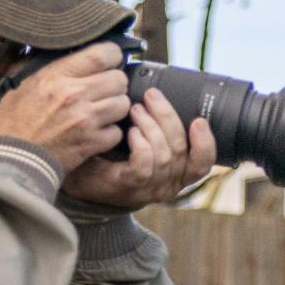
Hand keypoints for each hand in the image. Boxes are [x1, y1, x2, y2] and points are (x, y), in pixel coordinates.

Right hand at [0, 42, 130, 174]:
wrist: (6, 158)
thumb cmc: (9, 122)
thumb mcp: (22, 84)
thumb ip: (48, 67)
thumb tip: (68, 52)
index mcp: (56, 76)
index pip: (102, 54)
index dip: (113, 55)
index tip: (112, 60)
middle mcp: (74, 94)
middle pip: (119, 79)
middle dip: (115, 84)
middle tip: (105, 90)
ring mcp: (85, 120)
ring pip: (123, 104)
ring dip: (115, 108)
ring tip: (101, 112)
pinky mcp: (91, 142)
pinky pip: (117, 132)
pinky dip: (110, 134)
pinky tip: (96, 133)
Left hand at [62, 88, 218, 209]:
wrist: (79, 181)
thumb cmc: (110, 161)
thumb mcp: (143, 148)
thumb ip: (159, 131)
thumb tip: (163, 96)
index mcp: (177, 175)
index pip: (202, 164)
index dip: (206, 142)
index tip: (199, 119)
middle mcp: (168, 185)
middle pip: (181, 150)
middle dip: (168, 118)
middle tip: (152, 96)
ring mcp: (149, 188)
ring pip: (165, 155)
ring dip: (152, 126)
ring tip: (135, 109)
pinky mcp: (129, 186)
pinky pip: (144, 165)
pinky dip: (141, 144)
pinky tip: (130, 132)